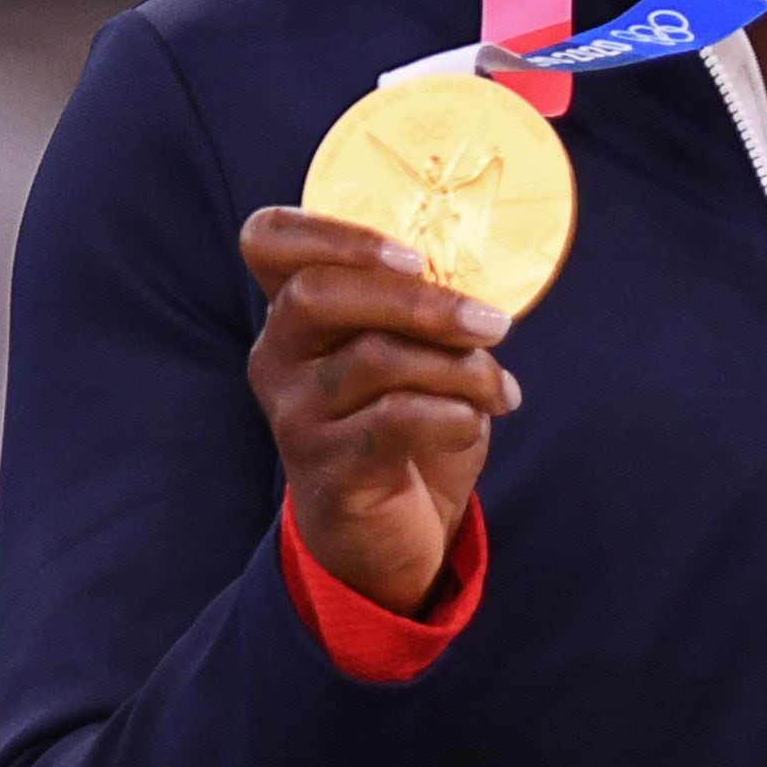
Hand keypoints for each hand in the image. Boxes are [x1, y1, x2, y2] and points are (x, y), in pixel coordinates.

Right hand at [241, 207, 522, 614]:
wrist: (384, 535)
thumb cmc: (402, 421)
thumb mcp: (405, 352)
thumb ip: (419, 309)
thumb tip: (483, 277)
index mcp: (295, 311)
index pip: (266, 241)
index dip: (329, 231)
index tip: (413, 253)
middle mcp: (278, 355)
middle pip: (318, 293)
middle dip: (420, 301)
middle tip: (492, 322)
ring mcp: (296, 415)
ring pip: (372, 358)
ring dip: (459, 368)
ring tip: (500, 388)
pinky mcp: (327, 469)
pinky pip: (395, 421)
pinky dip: (454, 415)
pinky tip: (476, 422)